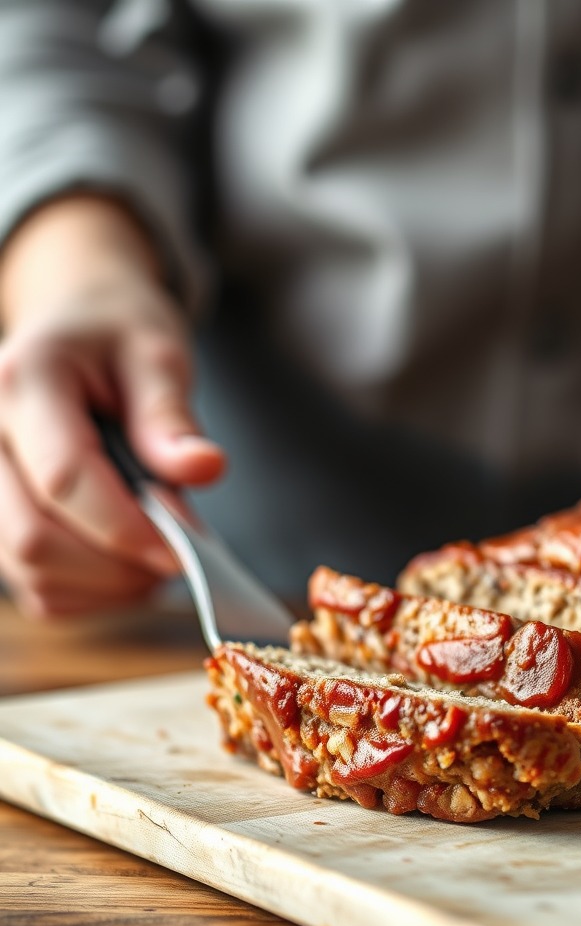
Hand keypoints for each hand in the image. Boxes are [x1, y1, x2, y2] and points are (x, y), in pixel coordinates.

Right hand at [0, 195, 224, 616]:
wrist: (75, 323)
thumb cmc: (118, 335)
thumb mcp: (158, 356)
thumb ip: (172, 419)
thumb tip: (204, 470)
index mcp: (21, 383)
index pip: (65, 478)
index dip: (127, 527)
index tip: (185, 550)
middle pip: (33, 538)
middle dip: (118, 565)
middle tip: (180, 556)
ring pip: (29, 571)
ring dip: (106, 584)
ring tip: (158, 553)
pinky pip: (32, 585)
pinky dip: (88, 592)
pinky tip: (127, 564)